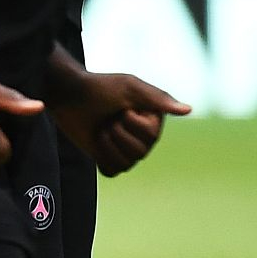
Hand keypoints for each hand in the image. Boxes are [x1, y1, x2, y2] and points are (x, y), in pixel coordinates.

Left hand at [51, 70, 189, 176]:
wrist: (67, 94)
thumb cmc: (99, 86)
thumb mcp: (129, 87)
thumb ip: (158, 99)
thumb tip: (189, 110)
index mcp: (153, 120)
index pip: (151, 137)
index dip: (131, 123)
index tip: (122, 107)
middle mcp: (143, 137)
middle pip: (140, 153)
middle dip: (117, 133)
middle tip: (108, 117)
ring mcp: (125, 148)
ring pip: (126, 164)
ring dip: (107, 145)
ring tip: (101, 127)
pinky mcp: (107, 157)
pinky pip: (112, 171)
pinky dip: (101, 158)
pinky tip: (96, 142)